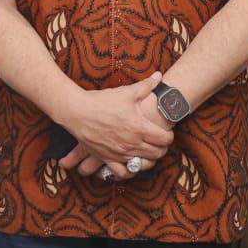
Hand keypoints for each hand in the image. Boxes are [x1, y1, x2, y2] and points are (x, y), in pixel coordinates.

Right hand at [57, 74, 173, 171]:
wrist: (78, 112)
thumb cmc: (102, 101)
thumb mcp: (126, 92)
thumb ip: (146, 85)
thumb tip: (159, 75)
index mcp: (139, 127)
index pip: (165, 139)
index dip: (169, 135)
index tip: (166, 131)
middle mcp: (132, 143)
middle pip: (157, 153)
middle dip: (161, 147)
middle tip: (158, 141)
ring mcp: (120, 153)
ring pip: (143, 164)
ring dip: (149, 159)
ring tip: (147, 151)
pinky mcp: (108, 158)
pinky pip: (123, 172)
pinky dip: (130, 170)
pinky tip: (131, 162)